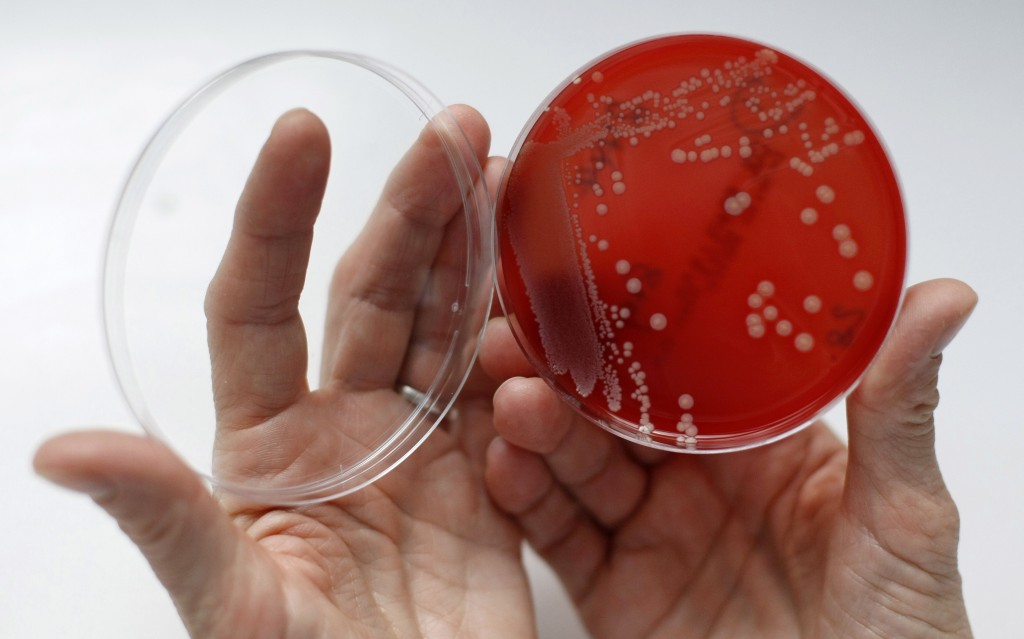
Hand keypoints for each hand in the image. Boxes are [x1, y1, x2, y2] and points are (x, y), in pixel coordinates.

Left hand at [35, 107, 535, 637]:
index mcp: (267, 447)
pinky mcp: (486, 479)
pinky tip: (543, 282)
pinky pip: (506, 387)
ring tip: (501, 171)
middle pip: (372, 294)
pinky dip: (525, 336)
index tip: (304, 137)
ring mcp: (419, 449)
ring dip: (471, 249)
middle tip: (454, 134)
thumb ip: (167, 520)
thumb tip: (65, 449)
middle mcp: (342, 431)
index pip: (258, 305)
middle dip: (410, 209)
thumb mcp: (232, 608)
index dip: (277, 217)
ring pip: (443, 324)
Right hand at [482, 279, 975, 637]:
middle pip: (616, 414)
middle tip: (520, 336)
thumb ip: (899, 408)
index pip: (684, 369)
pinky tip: (507, 466)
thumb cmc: (905, 632)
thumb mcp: (905, 513)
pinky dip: (529, 505)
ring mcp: (654, 537)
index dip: (635, 329)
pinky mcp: (617, 595)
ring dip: (538, 430)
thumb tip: (944, 296)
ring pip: (580, 470)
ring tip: (514, 399)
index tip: (591, 284)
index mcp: (761, 445)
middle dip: (564, 372)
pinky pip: (563, 543)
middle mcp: (698, 482)